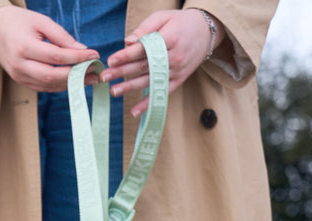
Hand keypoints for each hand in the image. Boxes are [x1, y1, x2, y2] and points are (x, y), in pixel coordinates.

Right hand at [0, 6, 99, 91]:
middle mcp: (20, 65)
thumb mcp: (41, 22)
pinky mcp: (20, 81)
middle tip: (94, 72)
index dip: (77, 58)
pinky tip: (72, 80)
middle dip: (76, 76)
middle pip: (53, 76)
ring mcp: (19, 76)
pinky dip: (59, 85)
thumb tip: (82, 51)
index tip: (93, 55)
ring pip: (49, 86)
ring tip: (88, 78)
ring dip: (70, 83)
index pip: (56, 57)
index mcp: (24, 47)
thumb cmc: (18, 21)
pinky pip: (43, 88)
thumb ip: (61, 37)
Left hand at [100, 9, 225, 115]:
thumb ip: (145, 28)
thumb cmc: (180, 22)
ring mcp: (176, 71)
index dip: (126, 55)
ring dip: (130, 87)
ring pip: (150, 81)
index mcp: (169, 38)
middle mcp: (173, 57)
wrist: (207, 32)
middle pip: (144, 66)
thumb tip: (127, 42)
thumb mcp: (163, 17)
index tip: (111, 60)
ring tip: (114, 91)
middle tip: (105, 78)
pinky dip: (148, 104)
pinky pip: (161, 94)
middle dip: (123, 72)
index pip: (144, 49)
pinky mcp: (178, 81)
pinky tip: (134, 112)